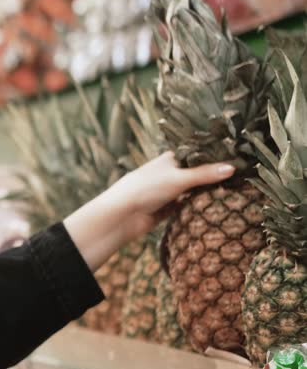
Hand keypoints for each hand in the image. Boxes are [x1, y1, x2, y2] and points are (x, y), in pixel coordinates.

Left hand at [64, 152, 234, 270]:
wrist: (123, 215)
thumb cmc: (147, 188)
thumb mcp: (179, 178)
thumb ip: (205, 174)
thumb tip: (233, 168)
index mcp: (171, 158)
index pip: (199, 153)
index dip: (217, 155)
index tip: (241, 157)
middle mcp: (172, 172)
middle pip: (199, 172)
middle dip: (216, 175)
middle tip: (245, 176)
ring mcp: (171, 190)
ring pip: (196, 190)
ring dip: (210, 192)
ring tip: (240, 190)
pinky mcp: (170, 207)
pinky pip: (190, 205)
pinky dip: (200, 205)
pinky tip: (219, 206)